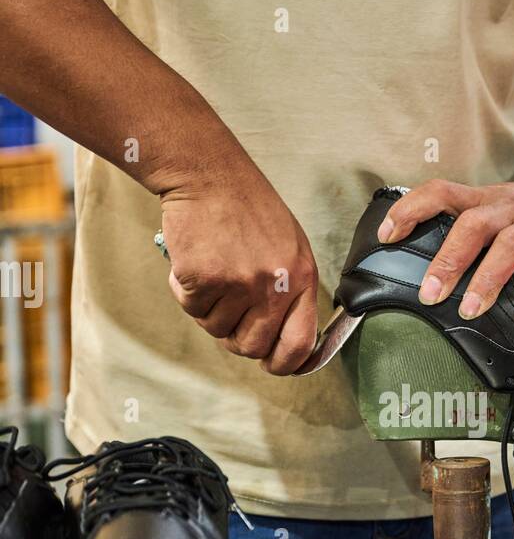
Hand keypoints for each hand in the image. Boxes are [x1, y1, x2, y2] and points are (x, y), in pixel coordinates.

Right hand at [159, 151, 318, 374]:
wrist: (208, 174)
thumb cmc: (247, 208)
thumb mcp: (289, 247)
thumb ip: (291, 291)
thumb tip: (285, 340)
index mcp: (302, 278)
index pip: (299, 344)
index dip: (283, 363)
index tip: (271, 364)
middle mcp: (275, 285)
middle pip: (252, 346)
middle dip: (235, 337)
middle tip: (227, 309)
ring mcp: (239, 283)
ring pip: (216, 330)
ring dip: (208, 309)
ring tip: (212, 270)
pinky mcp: (204, 278)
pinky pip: (191, 309)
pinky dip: (186, 292)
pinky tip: (193, 260)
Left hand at [376, 172, 513, 316]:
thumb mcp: (491, 211)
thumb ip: (458, 234)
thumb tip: (413, 272)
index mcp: (482, 201)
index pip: (440, 193)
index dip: (410, 209)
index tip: (386, 236)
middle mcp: (507, 209)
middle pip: (472, 225)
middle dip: (449, 260)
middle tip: (430, 294)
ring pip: (509, 245)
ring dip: (487, 278)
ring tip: (471, 308)